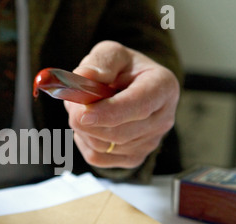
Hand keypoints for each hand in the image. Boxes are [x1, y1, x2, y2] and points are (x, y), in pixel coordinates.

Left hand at [64, 41, 179, 168]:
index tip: (84, 114)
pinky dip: (84, 142)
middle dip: (87, 121)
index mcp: (163, 87)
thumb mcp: (113, 53)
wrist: (129, 88)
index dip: (109, 112)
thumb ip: (100, 61)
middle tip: (72, 104)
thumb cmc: (122, 69)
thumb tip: (84, 76)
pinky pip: (98, 158)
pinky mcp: (134, 158)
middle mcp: (163, 119)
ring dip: (83, 130)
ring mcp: (150, 142)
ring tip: (85, 110)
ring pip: (104, 147)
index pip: (139, 106)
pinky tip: (89, 126)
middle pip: (118, 133)